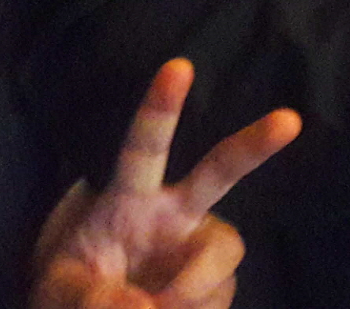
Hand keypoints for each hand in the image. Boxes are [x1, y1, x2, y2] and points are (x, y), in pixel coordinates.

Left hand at [31, 58, 301, 308]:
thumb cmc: (73, 287)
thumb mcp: (60, 289)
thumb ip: (91, 296)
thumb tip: (145, 305)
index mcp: (130, 199)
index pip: (144, 148)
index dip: (160, 108)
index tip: (178, 65)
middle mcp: (176, 212)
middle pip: (220, 170)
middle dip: (254, 143)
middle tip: (289, 120)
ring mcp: (201, 246)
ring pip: (224, 251)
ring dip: (191, 288)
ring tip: (156, 308)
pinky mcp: (220, 284)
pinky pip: (219, 297)